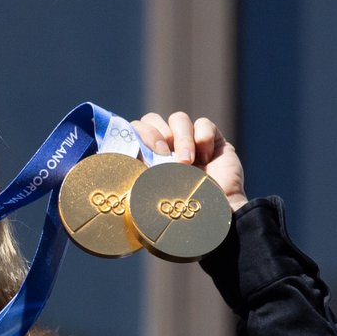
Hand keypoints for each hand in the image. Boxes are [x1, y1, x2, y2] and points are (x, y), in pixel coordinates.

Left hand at [132, 112, 247, 210]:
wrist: (214, 217)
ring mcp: (190, 141)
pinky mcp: (213, 140)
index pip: (136, 130)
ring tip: (187, 162)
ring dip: (181, 138)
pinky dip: (203, 136)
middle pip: (153, 119)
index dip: (140, 134)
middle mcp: (167, 146)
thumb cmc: (180, 211)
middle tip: (164, 155)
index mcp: (147, 157)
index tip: (148, 153)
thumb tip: (122, 156)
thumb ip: (138, 172)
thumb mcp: (152, 191)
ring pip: (178, 118)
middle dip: (157, 134)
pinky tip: (207, 158)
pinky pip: (204, 123)